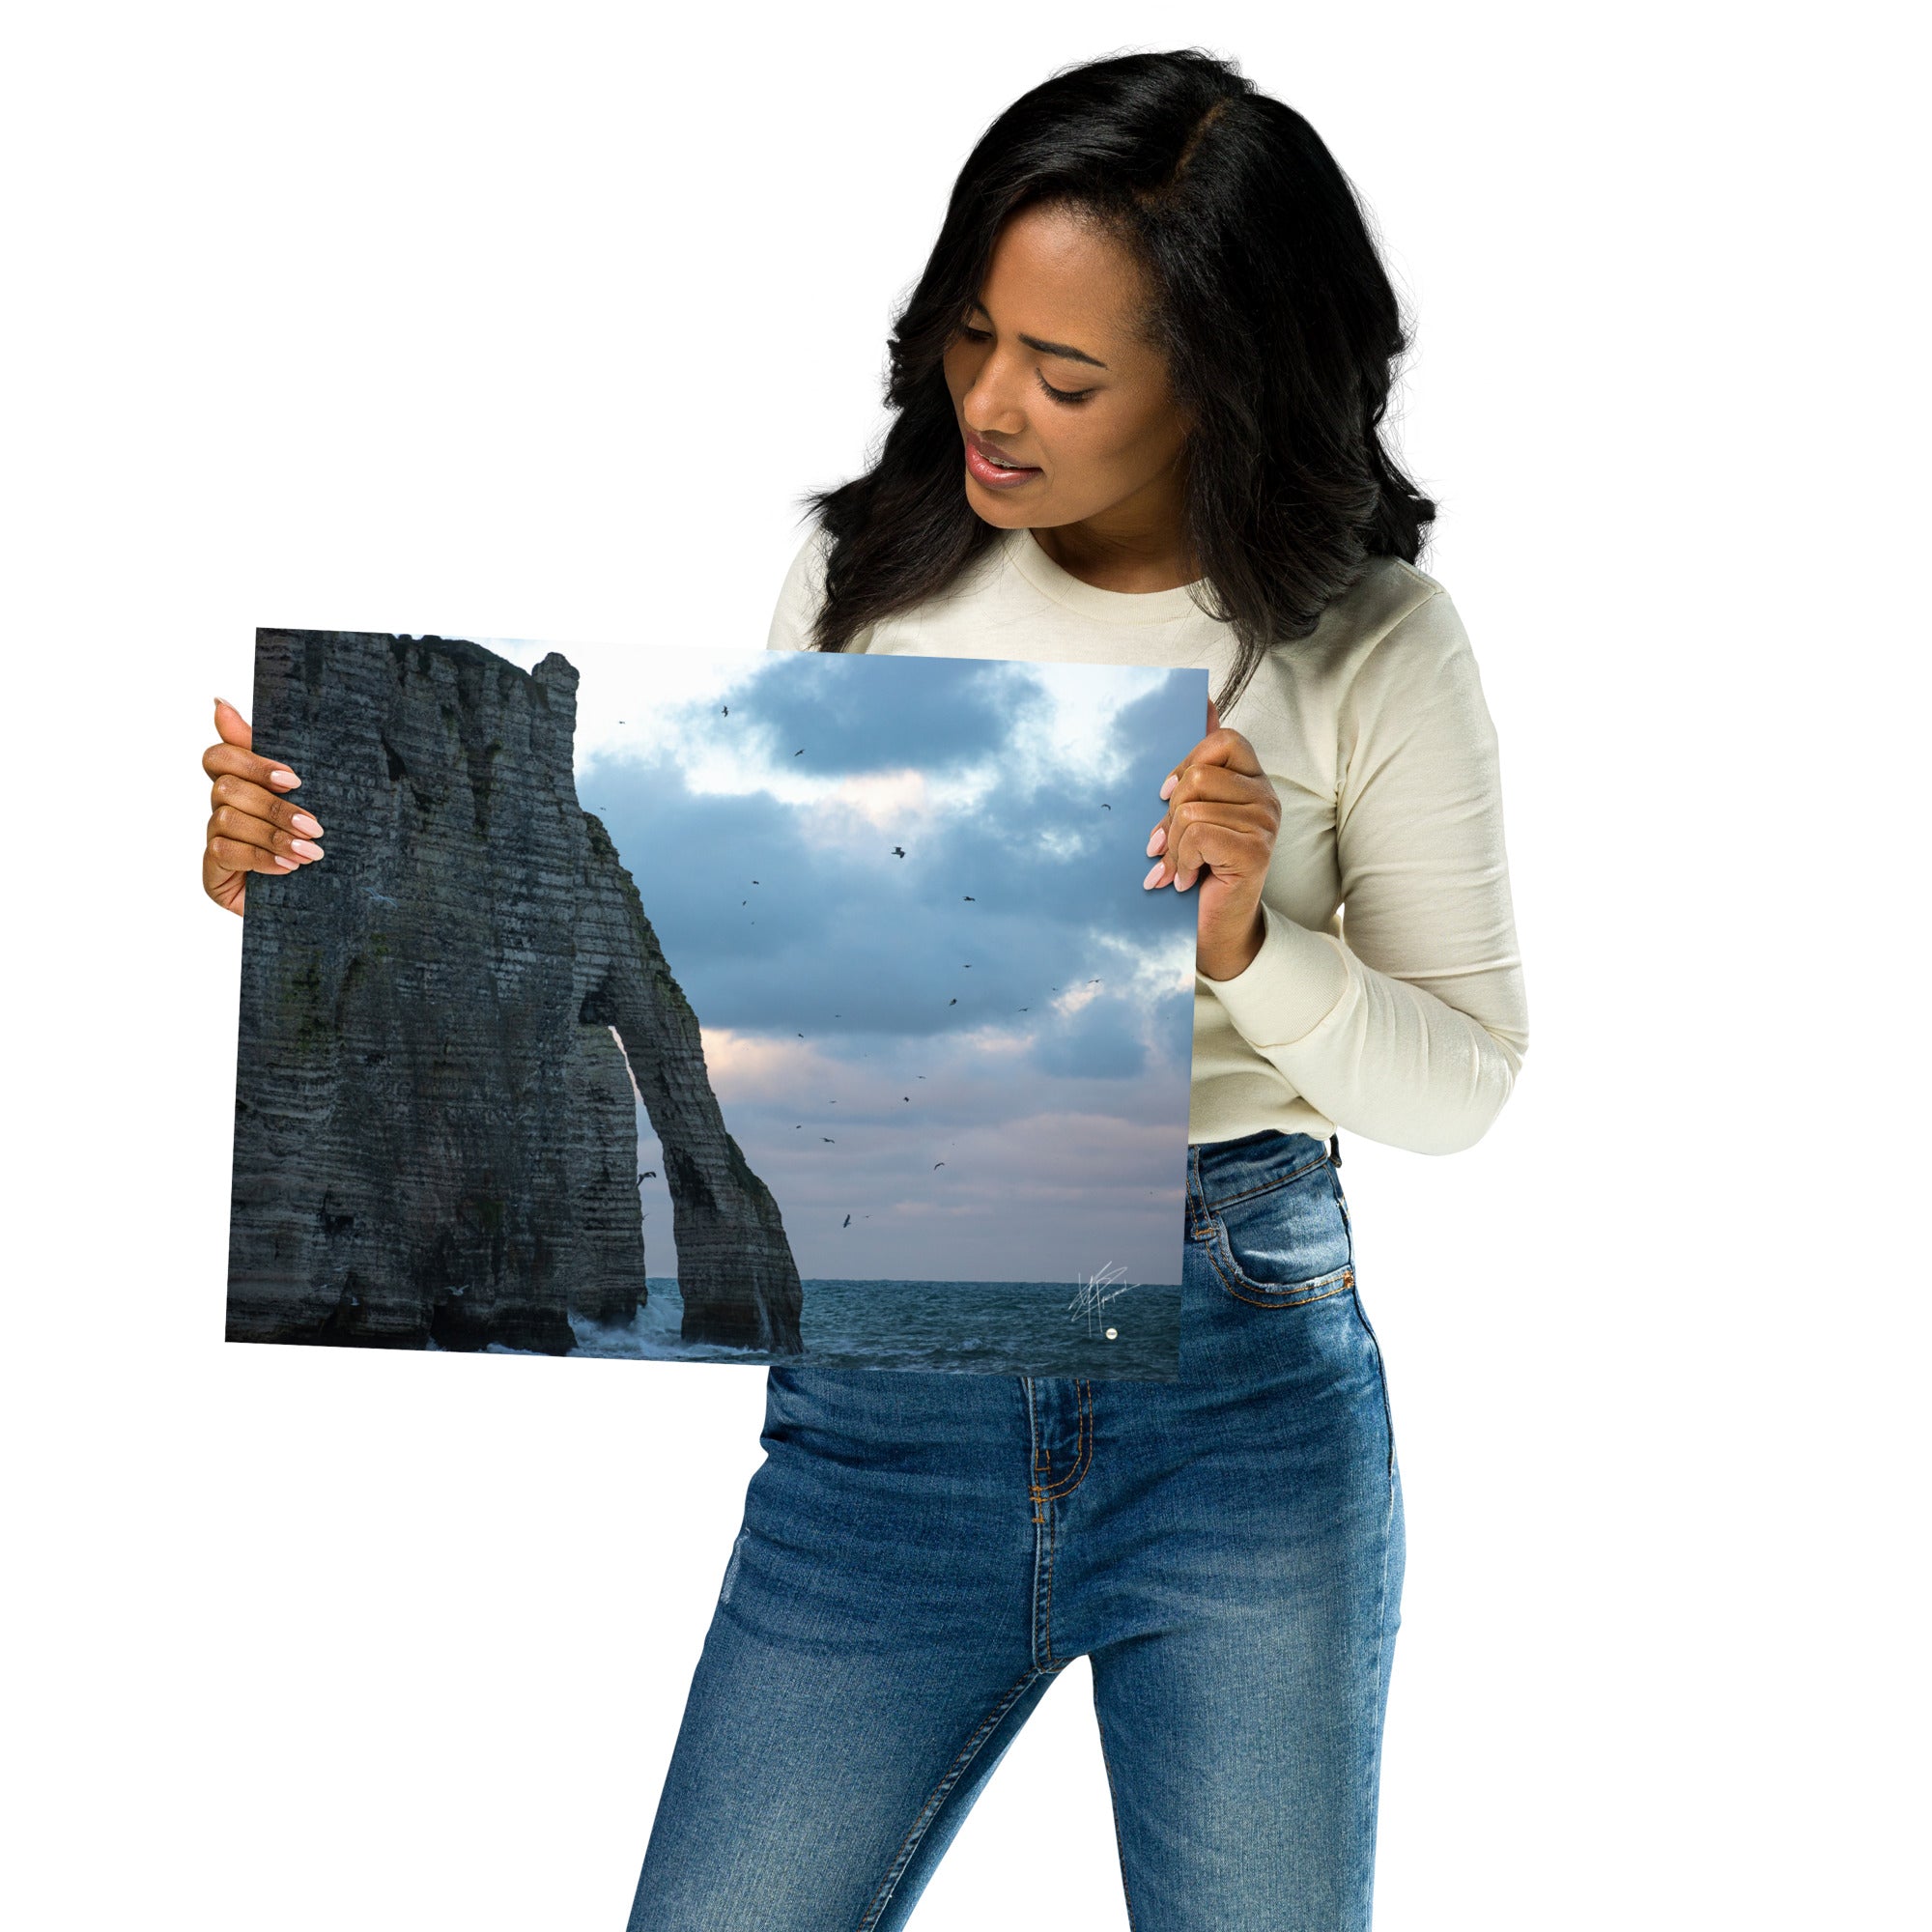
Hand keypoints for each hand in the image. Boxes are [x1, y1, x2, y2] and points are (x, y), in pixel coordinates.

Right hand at [201, 698, 324, 914]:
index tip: (293, 779)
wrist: (323, 901)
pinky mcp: (212, 871)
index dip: (251, 762)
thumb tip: (219, 702)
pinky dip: (260, 858)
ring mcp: (215, 840)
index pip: (219, 756)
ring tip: (310, 853)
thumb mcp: (307, 797)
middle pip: (227, 788)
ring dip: (273, 835)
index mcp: (242, 785)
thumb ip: (273, 754)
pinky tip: (288, 869)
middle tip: (315, 826)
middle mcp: (222, 808)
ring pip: (228, 819)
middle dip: (275, 807)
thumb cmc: (314, 843)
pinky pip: (225, 852)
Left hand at [1143, 695, 1279, 980]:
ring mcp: (1265, 823)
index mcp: (1252, 780)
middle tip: (1165, 844)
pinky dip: (1180, 861)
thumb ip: (1199, 762)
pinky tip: (1184, 880)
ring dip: (1173, 845)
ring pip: (1193, 809)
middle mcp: (1267, 797)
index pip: (1223, 739)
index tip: (1166, 796)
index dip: (1187, 763)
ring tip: (1177, 867)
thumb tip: (1203, 699)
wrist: (1216, 927)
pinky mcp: (1256, 850)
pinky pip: (1199, 834)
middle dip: (1170, 814)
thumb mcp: (1193, 811)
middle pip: (1200, 776)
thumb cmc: (1201, 867)